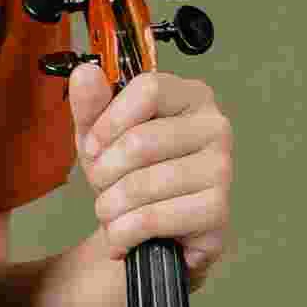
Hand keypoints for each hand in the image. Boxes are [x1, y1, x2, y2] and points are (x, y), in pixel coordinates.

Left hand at [68, 64, 232, 284]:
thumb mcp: (100, 134)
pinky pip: (154, 218)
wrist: (149, 230)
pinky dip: (125, 231)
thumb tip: (85, 72)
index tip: (93, 145)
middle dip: (104, 171)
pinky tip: (123, 233)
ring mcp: (222, 169)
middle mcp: (214, 126)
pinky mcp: (218, 210)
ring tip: (109, 211)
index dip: (109, 121)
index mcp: (189, 96)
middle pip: (140, 141)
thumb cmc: (128, 172)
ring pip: (143, 184)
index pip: (149, 90)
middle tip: (99, 184)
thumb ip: (91, 103)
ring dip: (110, 206)